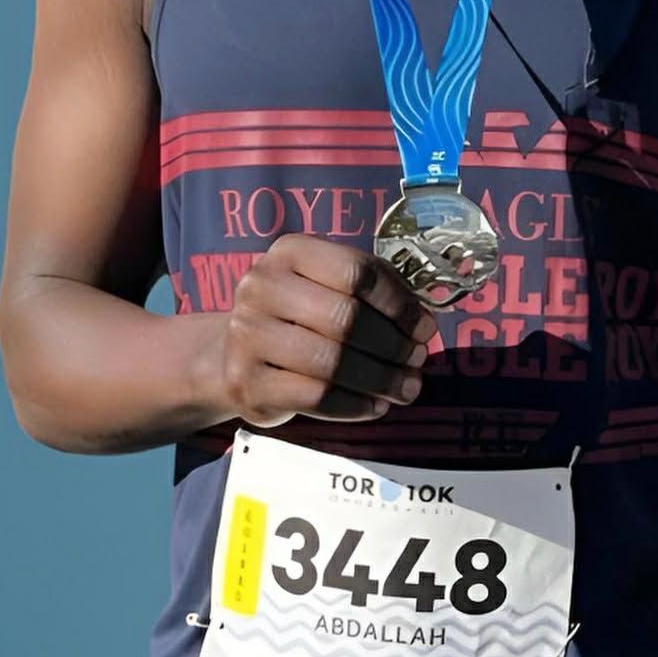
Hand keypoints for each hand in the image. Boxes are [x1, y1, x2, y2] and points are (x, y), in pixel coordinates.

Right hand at [219, 235, 437, 424]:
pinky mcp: (246, 382)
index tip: (425, 327)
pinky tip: (375, 405)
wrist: (232, 351)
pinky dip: (354, 405)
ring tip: (406, 388)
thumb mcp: (326, 285)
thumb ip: (371, 293)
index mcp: (289, 251)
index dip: (399, 303)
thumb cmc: (297, 314)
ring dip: (380, 379)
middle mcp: (261, 286)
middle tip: (417, 361)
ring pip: (332, 362)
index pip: (356, 272)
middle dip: (393, 345)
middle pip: (346, 318)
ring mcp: (247, 335)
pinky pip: (315, 397)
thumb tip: (422, 323)